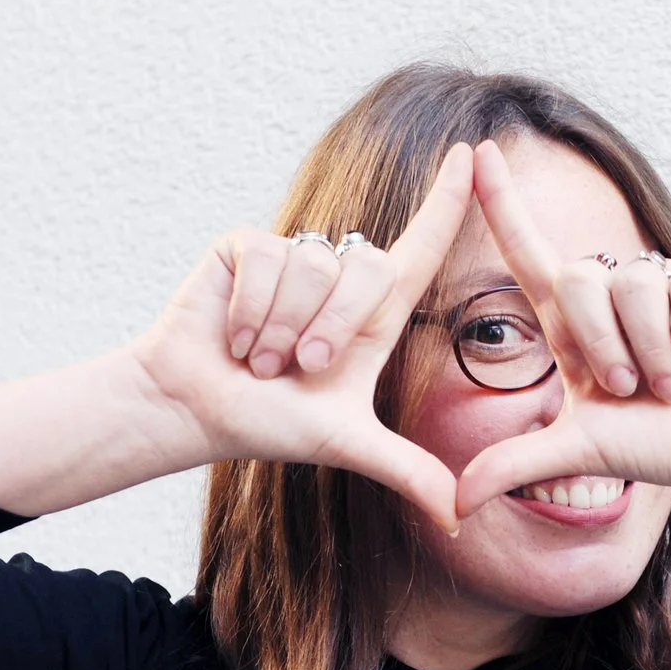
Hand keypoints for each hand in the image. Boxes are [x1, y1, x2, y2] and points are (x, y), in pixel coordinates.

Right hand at [131, 145, 474, 531]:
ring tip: (261, 356)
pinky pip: (270, 262)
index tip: (474, 152)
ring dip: (285, 328)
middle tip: (298, 368)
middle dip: (332, 333)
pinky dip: (253, 311)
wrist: (196, 409)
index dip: (449, 201)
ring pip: (317, 270)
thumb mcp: (346, 444)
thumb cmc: (270, 422)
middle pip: (370, 272)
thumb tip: (459, 517)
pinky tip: (235, 334)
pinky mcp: (248, 244)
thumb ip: (406, 469)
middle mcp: (339, 275)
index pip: (422, 249)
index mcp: (374, 314)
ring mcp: (293, 256)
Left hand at [452, 138, 670, 518]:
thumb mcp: (575, 451)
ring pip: (630, 287)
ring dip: (648, 351)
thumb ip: (512, 466)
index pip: (527, 251)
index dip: (502, 204)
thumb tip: (451, 506)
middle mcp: (612, 290)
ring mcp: (661, 279)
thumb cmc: (655, 444)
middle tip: (631, 389)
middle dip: (602, 347)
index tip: (474, 154)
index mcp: (574, 320)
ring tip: (670, 382)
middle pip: (578, 278)